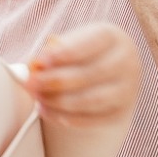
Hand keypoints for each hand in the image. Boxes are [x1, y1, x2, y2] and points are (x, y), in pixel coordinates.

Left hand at [24, 22, 141, 132]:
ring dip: (59, 101)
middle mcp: (126, 61)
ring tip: (37, 98)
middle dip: (55, 80)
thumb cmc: (81, 53)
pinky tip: (47, 111)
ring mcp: (127, 88)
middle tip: (30, 83)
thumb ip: (52, 52)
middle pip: (91, 74)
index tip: (39, 61)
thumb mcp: (69, 43)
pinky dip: (66, 118)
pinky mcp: (120, 112)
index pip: (91, 43)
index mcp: (112, 37)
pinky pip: (92, 119)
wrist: (107, 73)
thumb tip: (32, 66)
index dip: (64, 53)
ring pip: (91, 100)